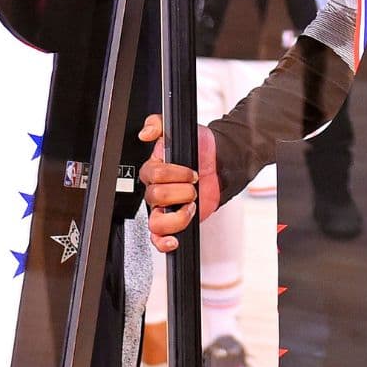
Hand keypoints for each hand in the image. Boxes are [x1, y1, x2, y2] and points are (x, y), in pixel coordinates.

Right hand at [137, 113, 221, 251]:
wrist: (220, 164)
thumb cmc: (200, 148)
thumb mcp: (179, 129)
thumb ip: (158, 124)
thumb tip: (145, 133)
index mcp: (154, 170)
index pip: (153, 175)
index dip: (174, 174)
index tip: (191, 171)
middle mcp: (156, 191)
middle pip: (156, 197)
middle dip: (181, 190)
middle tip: (193, 186)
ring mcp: (165, 208)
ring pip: (156, 221)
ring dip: (178, 214)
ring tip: (191, 205)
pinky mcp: (174, 222)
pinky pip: (159, 238)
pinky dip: (164, 241)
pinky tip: (174, 239)